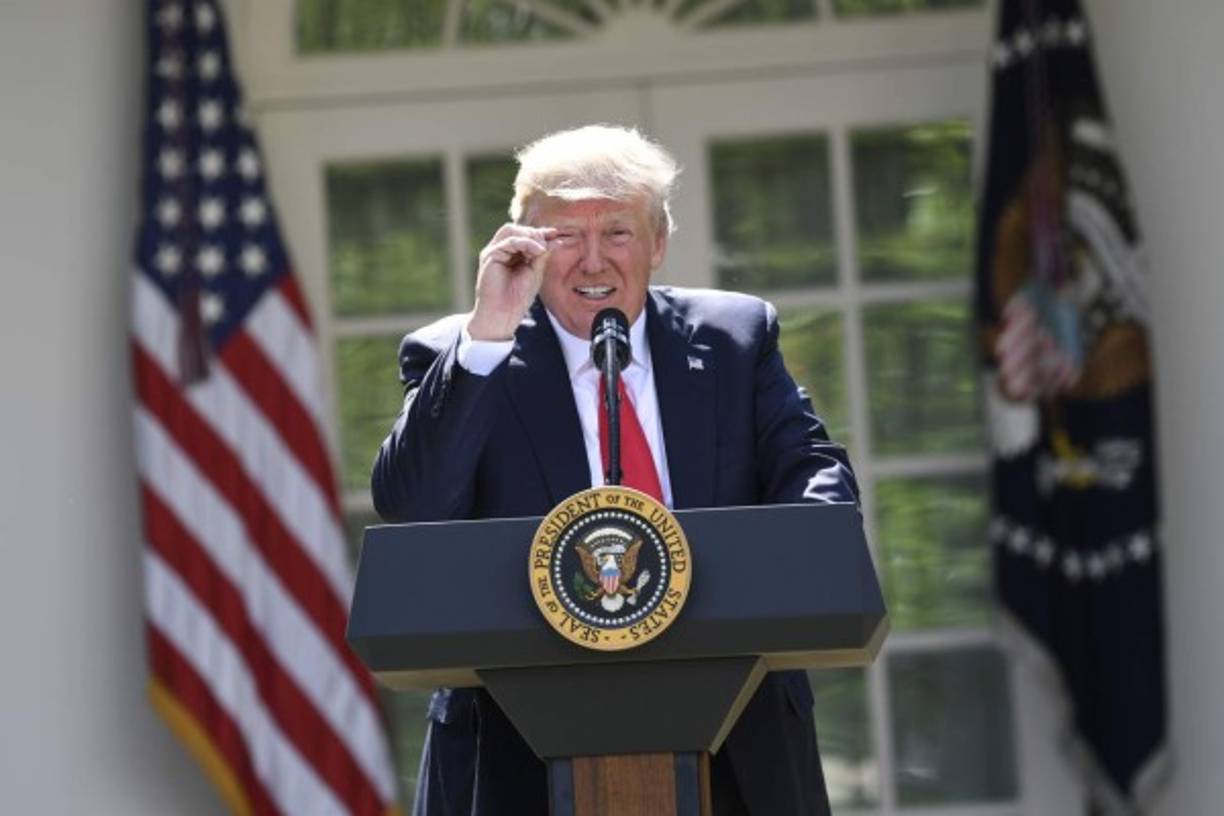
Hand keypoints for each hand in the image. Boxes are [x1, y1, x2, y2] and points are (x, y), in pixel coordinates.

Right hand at [468, 223, 556, 340]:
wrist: (503, 315)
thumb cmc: (517, 298)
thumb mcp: (535, 273)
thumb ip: (541, 255)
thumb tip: (555, 240)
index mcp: (511, 255)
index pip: (524, 235)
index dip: (540, 233)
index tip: (556, 234)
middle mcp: (500, 251)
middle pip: (516, 229)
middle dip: (534, 233)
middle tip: (549, 241)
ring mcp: (494, 252)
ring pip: (510, 231)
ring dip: (529, 236)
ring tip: (542, 248)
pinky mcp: (489, 256)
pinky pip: (508, 241)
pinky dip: (525, 242)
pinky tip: (537, 251)